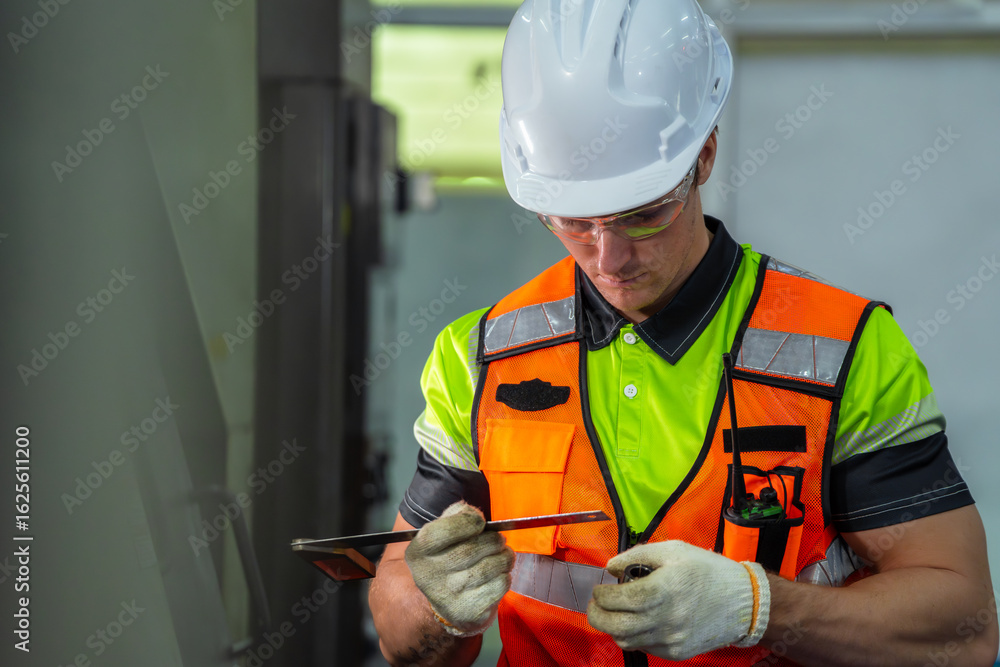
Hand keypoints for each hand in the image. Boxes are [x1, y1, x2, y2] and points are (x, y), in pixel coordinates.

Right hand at [404, 501, 514, 636]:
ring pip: (491, 566)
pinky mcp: (468, 612)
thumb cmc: (449, 558)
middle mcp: (429, 575)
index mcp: (418, 551)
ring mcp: (448, 596)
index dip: (469, 521)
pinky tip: (497, 575)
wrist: (448, 603)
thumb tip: (473, 514)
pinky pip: (500, 584)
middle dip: (494, 540)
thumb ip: (456, 514)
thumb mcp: (443, 532)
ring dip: (505, 556)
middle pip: (473, 548)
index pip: (445, 531)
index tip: (480, 523)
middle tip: (498, 540)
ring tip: (502, 555)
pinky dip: (505, 575)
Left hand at [586, 540, 769, 659]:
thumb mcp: (673, 550)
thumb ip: (637, 555)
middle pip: (615, 625)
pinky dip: (633, 635)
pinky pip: (643, 647)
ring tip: (616, 612)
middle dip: (597, 614)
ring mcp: (670, 639)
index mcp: (663, 590)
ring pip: (625, 640)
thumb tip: (610, 568)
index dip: (601, 595)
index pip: (617, 598)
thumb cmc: (708, 571)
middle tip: (597, 604)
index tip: (599, 589)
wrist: (744, 602)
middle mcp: (665, 619)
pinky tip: (638, 621)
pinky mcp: (676, 653)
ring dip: (613, 626)